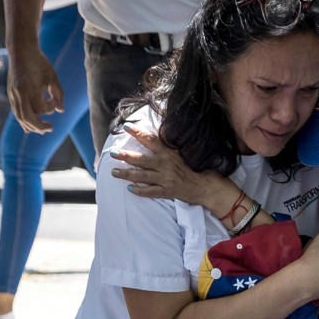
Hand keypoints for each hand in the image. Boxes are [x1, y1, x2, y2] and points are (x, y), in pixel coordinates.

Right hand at [8, 47, 62, 133]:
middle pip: (28, 118)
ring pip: (20, 117)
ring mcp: (13, 94)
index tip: (54, 101)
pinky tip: (28, 127)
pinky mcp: (10, 94)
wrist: (21, 51)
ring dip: (31, 126)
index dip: (50, 108)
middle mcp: (19, 93)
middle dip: (39, 126)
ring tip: (40, 130)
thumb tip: (61, 111)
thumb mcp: (52, 76)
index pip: (41, 109)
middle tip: (50, 129)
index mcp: (30, 89)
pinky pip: (15, 112)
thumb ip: (58, 94)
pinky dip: (22, 120)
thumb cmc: (39, 62)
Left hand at [110, 128, 227, 207]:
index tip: (126, 127)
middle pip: (141, 159)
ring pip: (141, 176)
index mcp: (169, 153)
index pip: (150, 140)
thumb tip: (154, 138)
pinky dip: (139, 190)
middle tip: (112, 152)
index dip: (138, 133)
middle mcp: (165, 165)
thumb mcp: (181, 153)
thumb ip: (167, 148)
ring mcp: (165, 179)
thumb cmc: (194, 168)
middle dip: (125, 156)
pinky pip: (150, 191)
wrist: (206, 186)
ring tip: (114, 172)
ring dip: (126, 174)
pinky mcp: (167, 191)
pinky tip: (129, 189)